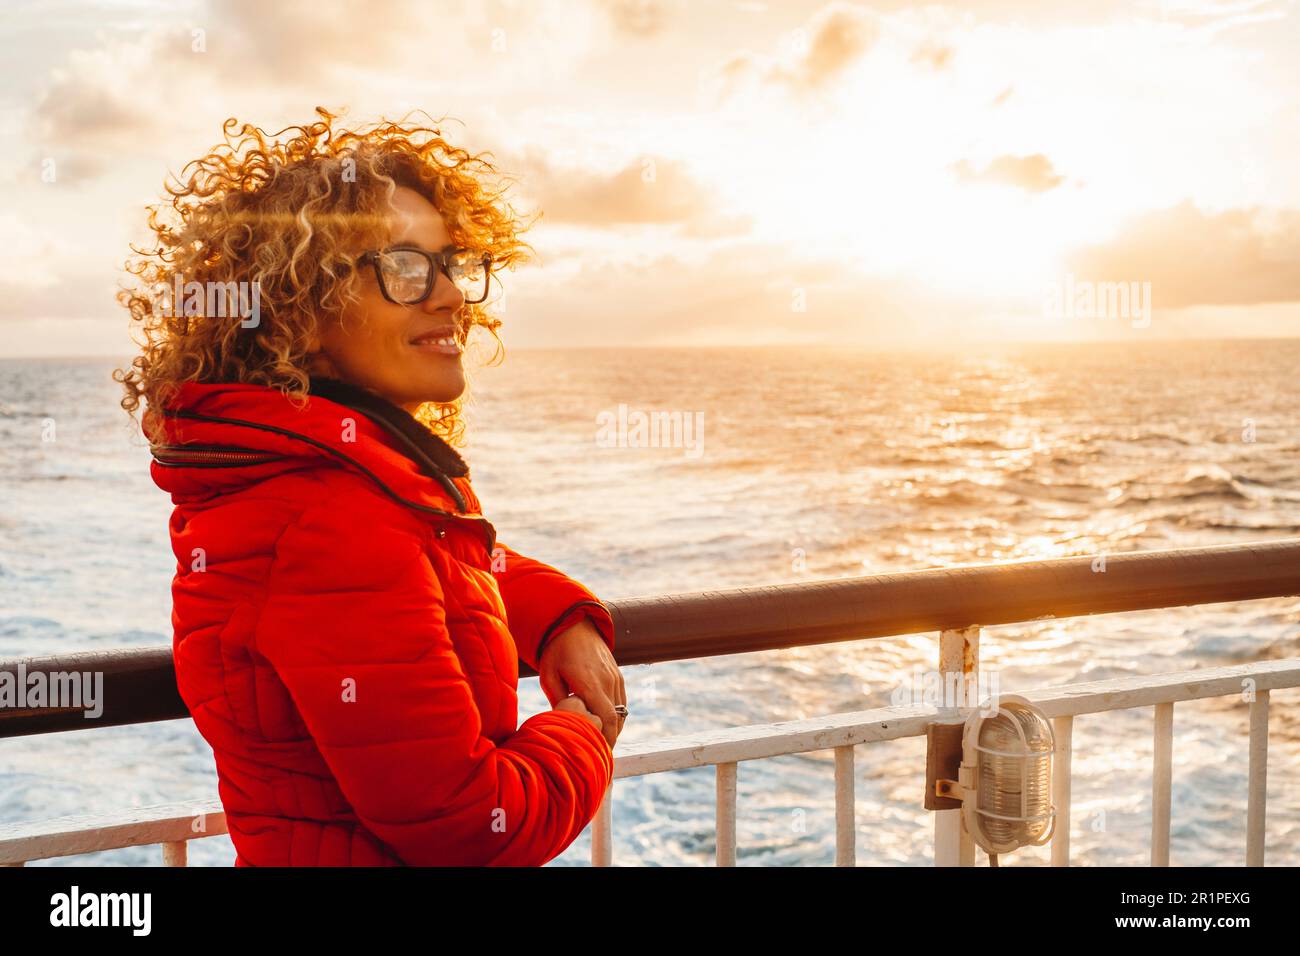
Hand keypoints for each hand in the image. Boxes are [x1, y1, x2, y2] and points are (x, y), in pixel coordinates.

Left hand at [539, 617, 626, 747]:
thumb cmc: (556, 651)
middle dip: (610, 740)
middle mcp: (607, 681)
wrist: (575, 624)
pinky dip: (616, 716)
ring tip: (601, 742)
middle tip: (599, 754)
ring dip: (613, 729)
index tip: (598, 753)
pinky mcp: (618, 675)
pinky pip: (622, 702)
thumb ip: (558, 701)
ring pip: (622, 713)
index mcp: (590, 683)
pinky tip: (605, 725)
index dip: (605, 740)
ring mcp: (615, 678)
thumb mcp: (549, 676)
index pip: (606, 719)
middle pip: (617, 721)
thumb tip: (564, 724)